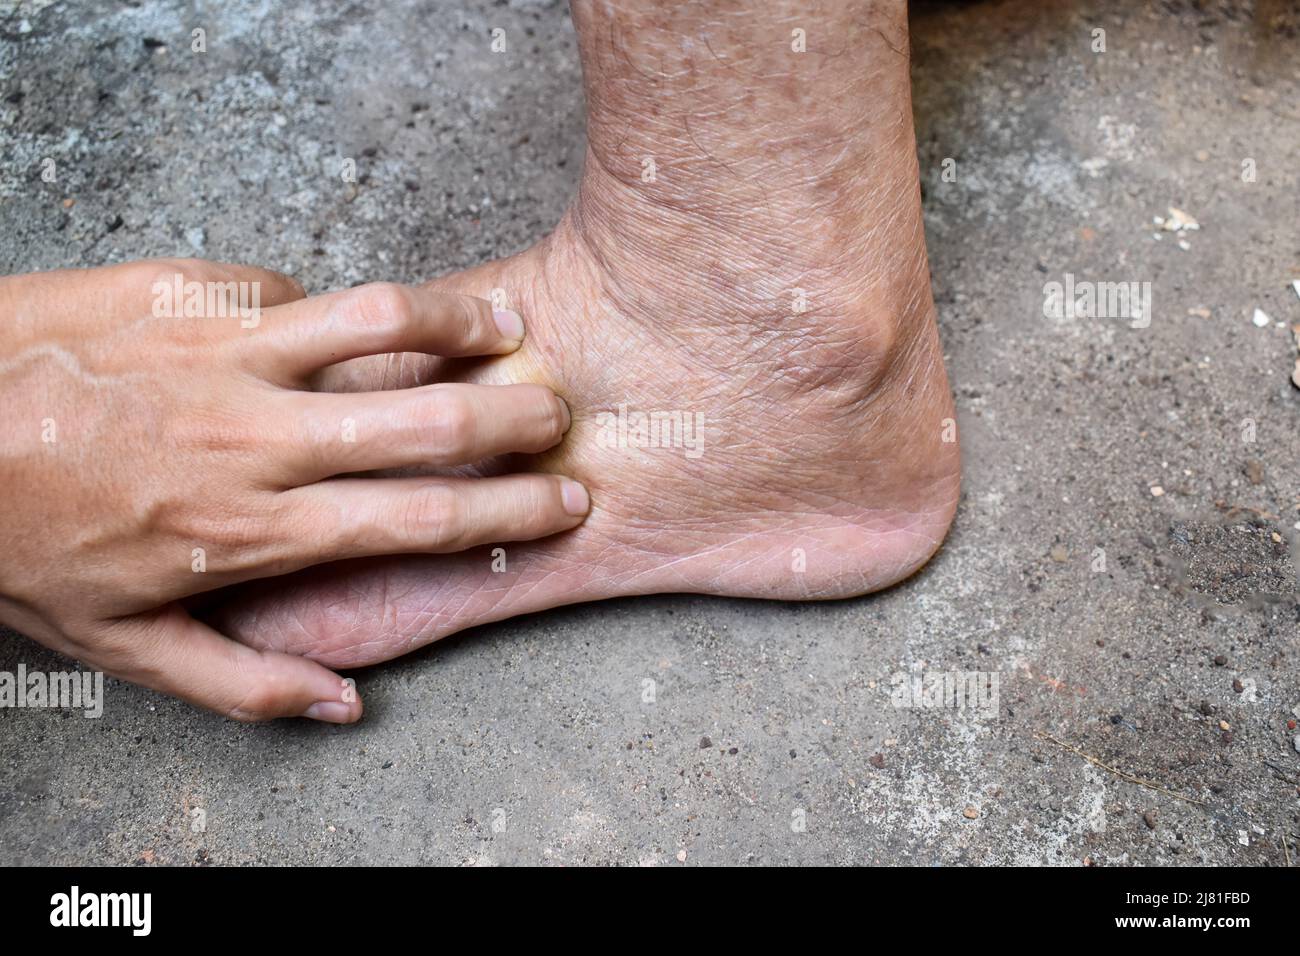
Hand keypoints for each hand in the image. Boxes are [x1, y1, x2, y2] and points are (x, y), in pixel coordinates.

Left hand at [0, 259, 587, 721]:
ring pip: (376, 321)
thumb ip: (243, 682)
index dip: (510, 510)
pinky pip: (288, 291)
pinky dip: (326, 308)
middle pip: (427, 418)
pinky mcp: (187, 289)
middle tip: (557, 410)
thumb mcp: (123, 644)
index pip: (420, 517)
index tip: (566, 499)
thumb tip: (343, 708)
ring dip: (457, 320)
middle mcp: (254, 437)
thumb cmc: (17, 539)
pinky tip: (334, 320)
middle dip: (518, 414)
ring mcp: (221, 352)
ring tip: (501, 322)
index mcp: (253, 527)